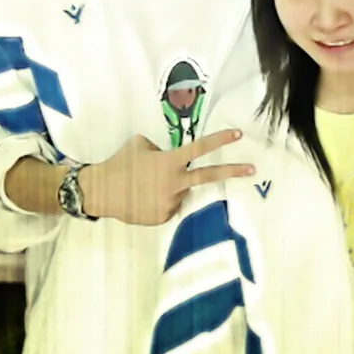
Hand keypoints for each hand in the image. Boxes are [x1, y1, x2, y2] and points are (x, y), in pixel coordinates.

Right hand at [80, 129, 254, 225]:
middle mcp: (174, 183)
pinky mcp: (163, 217)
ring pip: (179, 192)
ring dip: (168, 188)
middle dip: (232, 171)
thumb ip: (159, 148)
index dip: (219, 140)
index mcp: (168, 162)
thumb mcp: (139, 146)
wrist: (101, 192)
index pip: (199, 149)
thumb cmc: (119, 165)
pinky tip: (142, 199)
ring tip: (144, 187)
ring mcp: (170, 202)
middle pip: (208, 176)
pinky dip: (159, 201)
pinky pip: (168, 206)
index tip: (238, 135)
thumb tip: (167, 154)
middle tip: (252, 169)